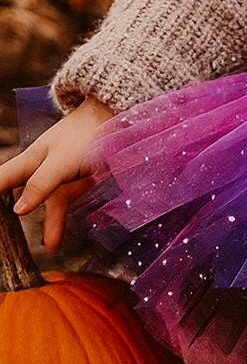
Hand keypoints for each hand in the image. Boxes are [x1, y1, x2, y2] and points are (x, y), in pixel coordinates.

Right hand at [0, 95, 115, 252]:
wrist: (118, 116)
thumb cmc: (87, 133)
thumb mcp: (60, 161)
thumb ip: (41, 184)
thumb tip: (18, 210)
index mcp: (29, 159)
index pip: (0, 180)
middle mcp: (40, 167)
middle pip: (20, 195)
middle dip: (9, 215)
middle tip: (6, 239)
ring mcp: (59, 173)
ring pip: (46, 202)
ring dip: (48, 223)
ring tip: (50, 247)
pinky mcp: (76, 178)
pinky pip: (65, 201)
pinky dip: (60, 220)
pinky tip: (55, 241)